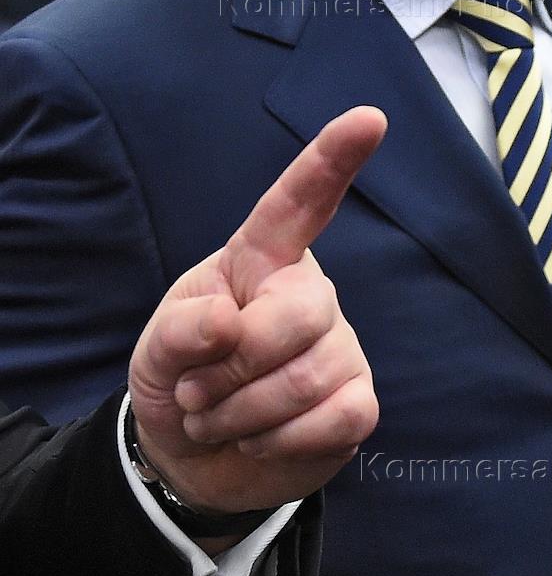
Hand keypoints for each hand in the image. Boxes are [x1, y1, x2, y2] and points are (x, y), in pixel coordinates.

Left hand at [128, 106, 385, 513]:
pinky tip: (264, 437)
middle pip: (297, 315)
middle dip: (231, 368)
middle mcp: (311, 293)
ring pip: (306, 380)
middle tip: (197, 392)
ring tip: (220, 417)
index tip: (370, 117)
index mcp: (262, 259)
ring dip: (239, 416)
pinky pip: (336, 419)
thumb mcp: (157, 349)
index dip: (333, 158)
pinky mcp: (359, 402)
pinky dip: (280, 442)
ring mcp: (342, 347)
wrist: (195, 458)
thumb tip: (227, 326)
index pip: (299, 201)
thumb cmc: (181, 377)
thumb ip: (179, 329)